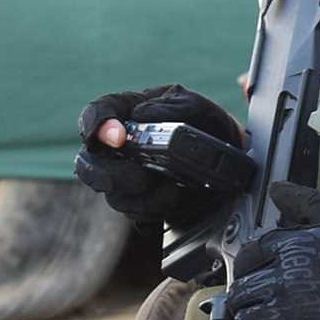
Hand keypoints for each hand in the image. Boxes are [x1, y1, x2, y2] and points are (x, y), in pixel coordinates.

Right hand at [74, 85, 242, 225]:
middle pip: (89, 165)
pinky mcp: (141, 203)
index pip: (95, 114)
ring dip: (144, 197)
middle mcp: (117, 148)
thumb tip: (144, 113)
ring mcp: (125, 177)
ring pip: (114, 196)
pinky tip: (177, 199)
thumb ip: (172, 105)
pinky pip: (136, 214)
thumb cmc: (205, 123)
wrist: (230, 156)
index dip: (97, 125)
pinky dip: (157, 210)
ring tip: (174, 187)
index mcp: (125, 112)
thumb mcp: (196, 106)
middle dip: (112, 175)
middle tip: (142, 177)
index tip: (117, 137)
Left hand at [226, 183, 319, 319]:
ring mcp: (287, 316)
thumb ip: (306, 202)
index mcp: (289, 248)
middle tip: (260, 302)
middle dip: (248, 297)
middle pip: (242, 291)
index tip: (255, 272)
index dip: (248, 265)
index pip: (247, 256)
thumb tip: (276, 190)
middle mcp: (281, 281)